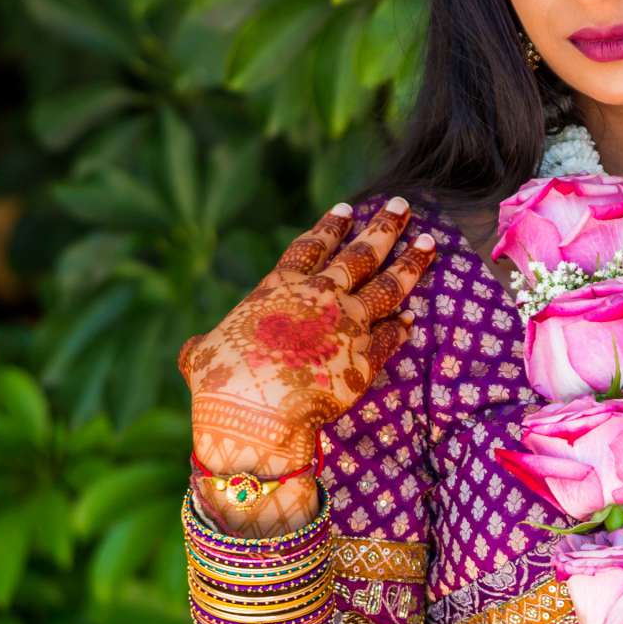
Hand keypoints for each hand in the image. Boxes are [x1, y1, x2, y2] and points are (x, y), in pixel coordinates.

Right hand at [179, 197, 436, 528]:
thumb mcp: (201, 357)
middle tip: (401, 205)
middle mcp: (319, 298)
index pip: (310, 247)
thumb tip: (192, 353)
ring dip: (411, 262)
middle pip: (360, 254)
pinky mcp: (366, 361)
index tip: (348, 209)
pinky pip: (391, 338)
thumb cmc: (221, 385)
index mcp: (278, 288)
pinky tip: (414, 319)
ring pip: (388, 286)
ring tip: (430, 242)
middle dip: (384, 227)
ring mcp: (347, 326)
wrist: (256, 418)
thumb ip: (203, 347)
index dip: (329, 227)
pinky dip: (403, 327)